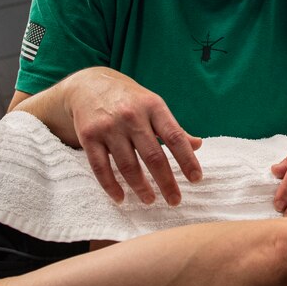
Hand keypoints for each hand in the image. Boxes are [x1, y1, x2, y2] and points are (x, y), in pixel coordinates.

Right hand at [62, 68, 202, 206]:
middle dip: (166, 182)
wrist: (89, 84)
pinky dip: (111, 186)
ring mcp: (109, 127)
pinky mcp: (89, 136)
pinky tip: (120, 198)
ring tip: (150, 200)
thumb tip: (198, 145)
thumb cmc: (129, 99)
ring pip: (128, 165)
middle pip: (153, 156)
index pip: (174, 137)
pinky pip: (100, 168)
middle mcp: (132, 116)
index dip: (187, 159)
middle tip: (175, 201)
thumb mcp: (153, 105)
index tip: (196, 179)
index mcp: (153, 106)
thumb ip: (173, 128)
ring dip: (140, 187)